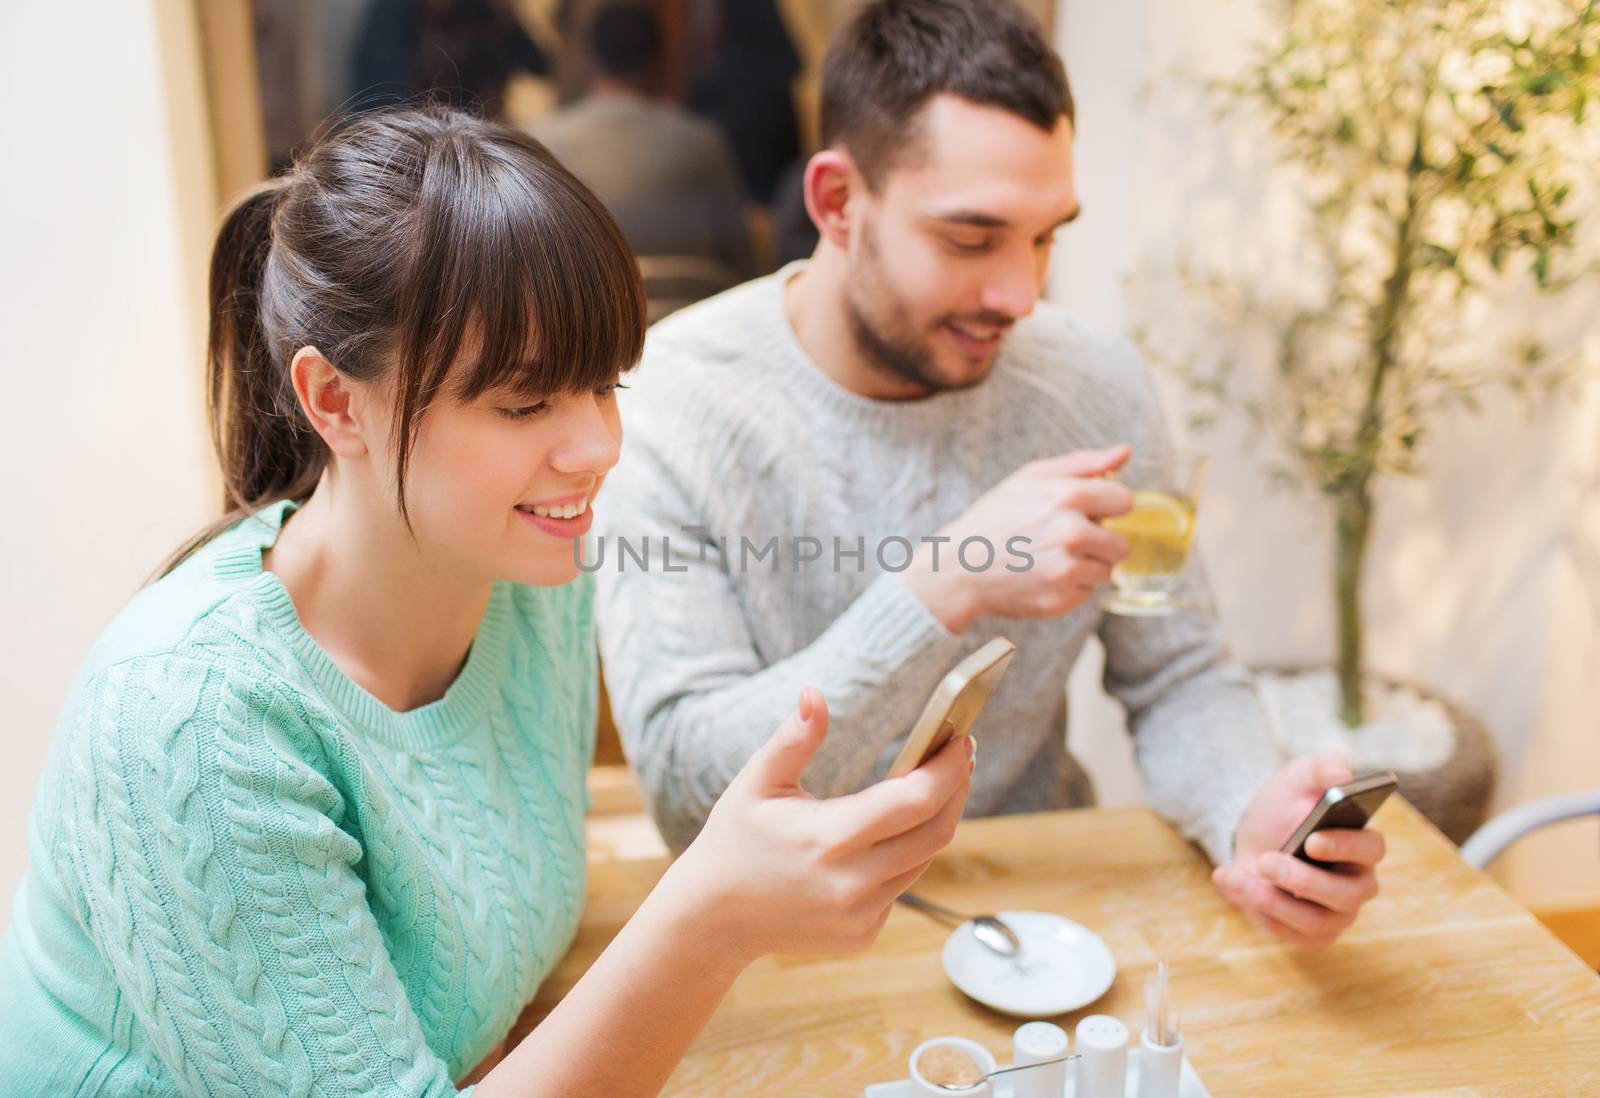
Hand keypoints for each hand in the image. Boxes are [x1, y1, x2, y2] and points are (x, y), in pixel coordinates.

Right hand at [669, 688, 972, 961]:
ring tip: (929, 785)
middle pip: (936, 832)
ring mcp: (860, 915)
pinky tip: (890, 834)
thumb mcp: (756, 782)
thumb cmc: (734, 840)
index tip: (962, 740)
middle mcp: (851, 883)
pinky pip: (900, 888)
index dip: (948, 769)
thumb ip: (793, 739)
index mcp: (828, 838)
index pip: (915, 800)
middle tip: (960, 755)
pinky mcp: (862, 934)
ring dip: (932, 821)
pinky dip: (904, 856)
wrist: (713, 918)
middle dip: (955, 790)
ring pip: (922, 860)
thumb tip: (816, 695)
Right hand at [904, 445, 1133, 632]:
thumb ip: (1084, 464)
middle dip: (1099, 541)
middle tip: (1063, 539)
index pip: (1125, 501)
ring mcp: (1068, 570)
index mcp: (1069, 497)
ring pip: (1106, 570)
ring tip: (1050, 558)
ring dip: (1086, 566)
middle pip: (1121, 543)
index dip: (1106, 506)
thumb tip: (1126, 452)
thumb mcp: (1031, 478)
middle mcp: (1072, 534)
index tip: (1087, 511)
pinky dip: (1071, 586)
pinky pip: (1087, 592)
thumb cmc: (995, 518)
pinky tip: (1043, 576)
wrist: (958, 568)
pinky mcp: (1062, 599)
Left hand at [1213, 753, 1385, 948]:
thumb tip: (1342, 777)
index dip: (1345, 846)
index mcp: (1362, 843)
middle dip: (1304, 881)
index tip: (1312, 839)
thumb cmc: (1287, 804)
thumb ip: (1324, 767)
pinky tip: (1230, 882)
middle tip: (1267, 861)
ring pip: (1316, 922)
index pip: (1371, 849)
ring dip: (1273, 901)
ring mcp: (1336, 913)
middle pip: (1347, 895)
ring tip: (1238, 876)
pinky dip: (1258, 912)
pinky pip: (1291, 935)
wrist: (1254, 832)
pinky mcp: (1309, 933)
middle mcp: (1357, 883)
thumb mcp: (1300, 776)